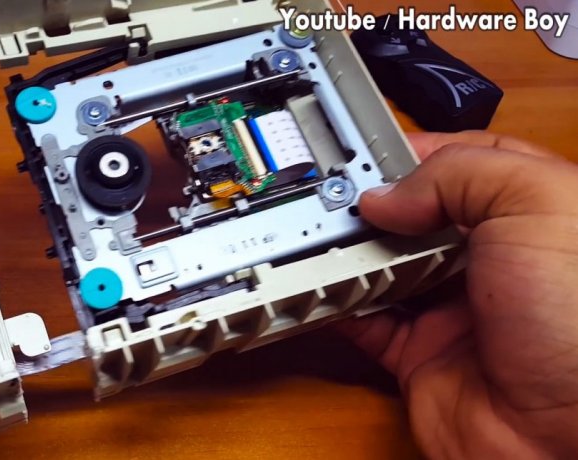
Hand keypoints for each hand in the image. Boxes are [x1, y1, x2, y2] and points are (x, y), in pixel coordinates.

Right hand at [338, 131, 577, 458]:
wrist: (571, 440)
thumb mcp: (540, 208)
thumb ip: (461, 175)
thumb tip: (389, 195)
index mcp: (531, 214)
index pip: (464, 163)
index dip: (415, 152)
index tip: (368, 150)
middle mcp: (492, 259)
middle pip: (415, 215)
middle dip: (373, 202)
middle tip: (331, 194)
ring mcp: (455, 309)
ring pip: (385, 266)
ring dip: (349, 252)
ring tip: (315, 235)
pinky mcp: (423, 356)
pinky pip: (368, 325)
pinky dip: (338, 306)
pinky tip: (318, 287)